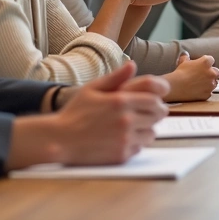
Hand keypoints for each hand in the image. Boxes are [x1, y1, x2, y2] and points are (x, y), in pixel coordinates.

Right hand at [52, 61, 168, 164]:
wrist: (60, 140)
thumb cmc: (74, 113)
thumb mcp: (92, 89)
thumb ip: (115, 77)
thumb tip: (132, 65)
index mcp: (121, 101)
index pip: (154, 99)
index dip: (158, 100)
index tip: (156, 101)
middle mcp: (126, 120)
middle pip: (157, 116)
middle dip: (155, 113)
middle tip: (148, 113)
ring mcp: (125, 139)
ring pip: (151, 133)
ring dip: (146, 129)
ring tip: (134, 126)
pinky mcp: (121, 154)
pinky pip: (140, 147)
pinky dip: (136, 143)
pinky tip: (123, 138)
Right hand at [162, 53, 218, 101]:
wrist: (175, 86)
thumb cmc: (179, 73)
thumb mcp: (183, 62)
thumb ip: (186, 58)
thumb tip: (185, 55)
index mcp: (206, 62)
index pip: (211, 60)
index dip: (206, 63)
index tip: (202, 65)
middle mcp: (211, 73)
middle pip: (216, 72)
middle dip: (211, 73)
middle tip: (203, 75)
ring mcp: (211, 84)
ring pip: (214, 83)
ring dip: (209, 83)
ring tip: (199, 84)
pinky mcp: (208, 94)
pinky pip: (209, 92)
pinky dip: (205, 92)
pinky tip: (197, 91)